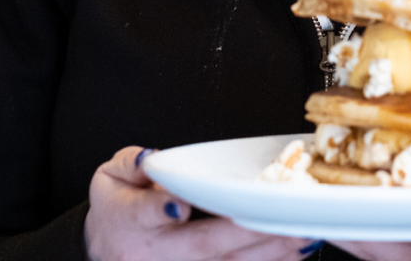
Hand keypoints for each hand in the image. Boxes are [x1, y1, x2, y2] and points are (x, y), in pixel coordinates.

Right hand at [85, 146, 317, 260]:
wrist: (107, 249)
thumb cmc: (118, 205)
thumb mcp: (110, 175)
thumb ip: (131, 164)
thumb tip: (152, 159)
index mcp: (131, 220)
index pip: (145, 214)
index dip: (162, 208)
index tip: (181, 204)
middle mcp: (157, 252)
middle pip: (201, 245)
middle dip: (241, 232)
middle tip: (277, 215)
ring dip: (267, 252)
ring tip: (302, 234)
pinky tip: (295, 253)